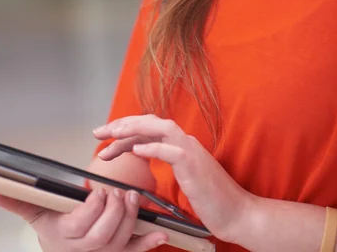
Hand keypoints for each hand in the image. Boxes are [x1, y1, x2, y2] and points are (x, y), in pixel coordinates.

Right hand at [0, 187, 167, 251]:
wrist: (62, 251)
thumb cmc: (53, 228)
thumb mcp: (35, 213)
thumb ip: (18, 201)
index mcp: (66, 236)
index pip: (81, 226)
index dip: (92, 210)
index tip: (97, 191)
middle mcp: (86, 249)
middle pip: (104, 235)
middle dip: (114, 212)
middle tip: (117, 192)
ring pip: (121, 241)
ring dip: (131, 220)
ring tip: (133, 198)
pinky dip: (149, 244)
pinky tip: (161, 233)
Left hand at [94, 115, 255, 243]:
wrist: (238, 213)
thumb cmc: (211, 199)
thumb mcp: (181, 176)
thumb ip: (164, 161)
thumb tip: (138, 151)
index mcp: (179, 145)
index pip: (147, 128)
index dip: (124, 130)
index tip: (104, 137)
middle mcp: (184, 142)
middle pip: (149, 122)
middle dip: (121, 124)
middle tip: (98, 133)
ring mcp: (190, 151)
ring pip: (159, 128)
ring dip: (134, 128)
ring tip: (113, 133)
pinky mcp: (194, 165)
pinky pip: (171, 150)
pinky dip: (153, 146)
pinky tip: (136, 149)